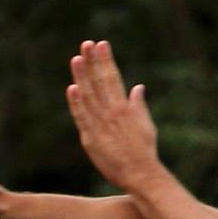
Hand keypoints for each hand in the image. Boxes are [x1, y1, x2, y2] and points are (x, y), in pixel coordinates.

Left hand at [66, 40, 160, 191]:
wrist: (140, 175)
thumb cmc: (145, 152)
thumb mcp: (145, 124)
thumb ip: (138, 105)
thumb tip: (137, 87)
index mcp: (124, 108)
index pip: (113, 78)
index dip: (106, 60)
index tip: (101, 44)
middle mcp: (112, 113)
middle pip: (100, 82)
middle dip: (93, 62)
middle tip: (87, 43)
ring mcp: (100, 125)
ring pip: (89, 96)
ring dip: (82, 77)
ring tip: (76, 58)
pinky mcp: (91, 138)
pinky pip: (82, 118)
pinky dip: (76, 104)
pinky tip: (72, 88)